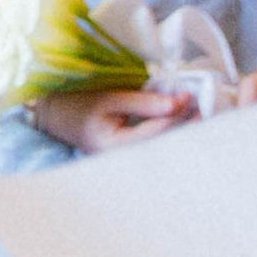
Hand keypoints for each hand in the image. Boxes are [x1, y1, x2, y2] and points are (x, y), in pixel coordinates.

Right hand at [38, 83, 195, 149]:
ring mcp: (128, 162)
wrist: (53, 117)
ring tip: (197, 112)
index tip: (189, 94)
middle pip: (165, 143)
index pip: (156, 132)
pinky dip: (170, 132)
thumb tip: (176, 104)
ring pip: (164, 146)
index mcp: (116, 148)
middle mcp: (125, 161)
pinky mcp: (131, 156)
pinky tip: (181, 121)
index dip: (175, 113)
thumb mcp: (107, 98)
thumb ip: (141, 102)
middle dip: (186, 125)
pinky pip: (156, 144)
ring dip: (181, 129)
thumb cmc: (77, 104)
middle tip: (203, 106)